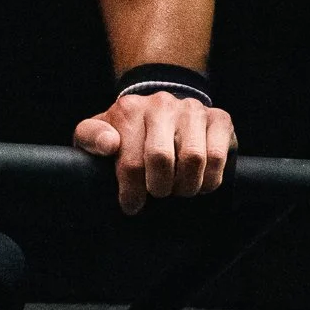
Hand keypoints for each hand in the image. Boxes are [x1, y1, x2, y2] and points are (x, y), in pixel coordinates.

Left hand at [74, 88, 234, 215]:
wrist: (158, 110)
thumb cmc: (124, 132)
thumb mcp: (96, 133)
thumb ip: (91, 137)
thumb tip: (109, 144)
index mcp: (129, 109)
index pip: (131, 161)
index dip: (132, 191)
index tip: (132, 204)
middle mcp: (161, 104)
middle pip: (162, 159)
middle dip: (159, 187)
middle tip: (158, 194)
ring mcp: (192, 109)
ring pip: (194, 159)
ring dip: (186, 185)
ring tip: (177, 189)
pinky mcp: (219, 118)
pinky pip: (217, 156)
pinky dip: (210, 178)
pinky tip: (199, 181)